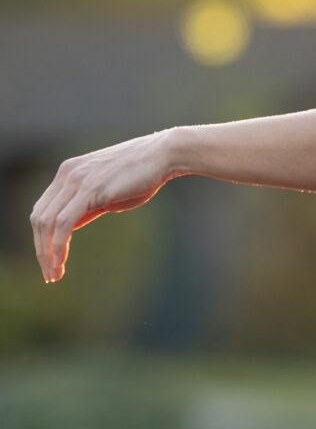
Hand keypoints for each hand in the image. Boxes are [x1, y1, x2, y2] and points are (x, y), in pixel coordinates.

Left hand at [30, 129, 175, 283]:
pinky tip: (61, 261)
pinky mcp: (90, 188)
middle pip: (39, 218)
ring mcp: (77, 180)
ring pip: (46, 223)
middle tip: (51, 274)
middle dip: (41, 250)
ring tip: (55, 274)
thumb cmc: (143, 173)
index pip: (43, 209)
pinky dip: (58, 245)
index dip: (42, 238)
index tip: (51, 260)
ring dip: (47, 253)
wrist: (164, 154)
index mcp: (69, 172)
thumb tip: (69, 227)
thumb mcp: (109, 192)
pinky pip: (63, 222)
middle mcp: (67, 174)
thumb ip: (88, 207)